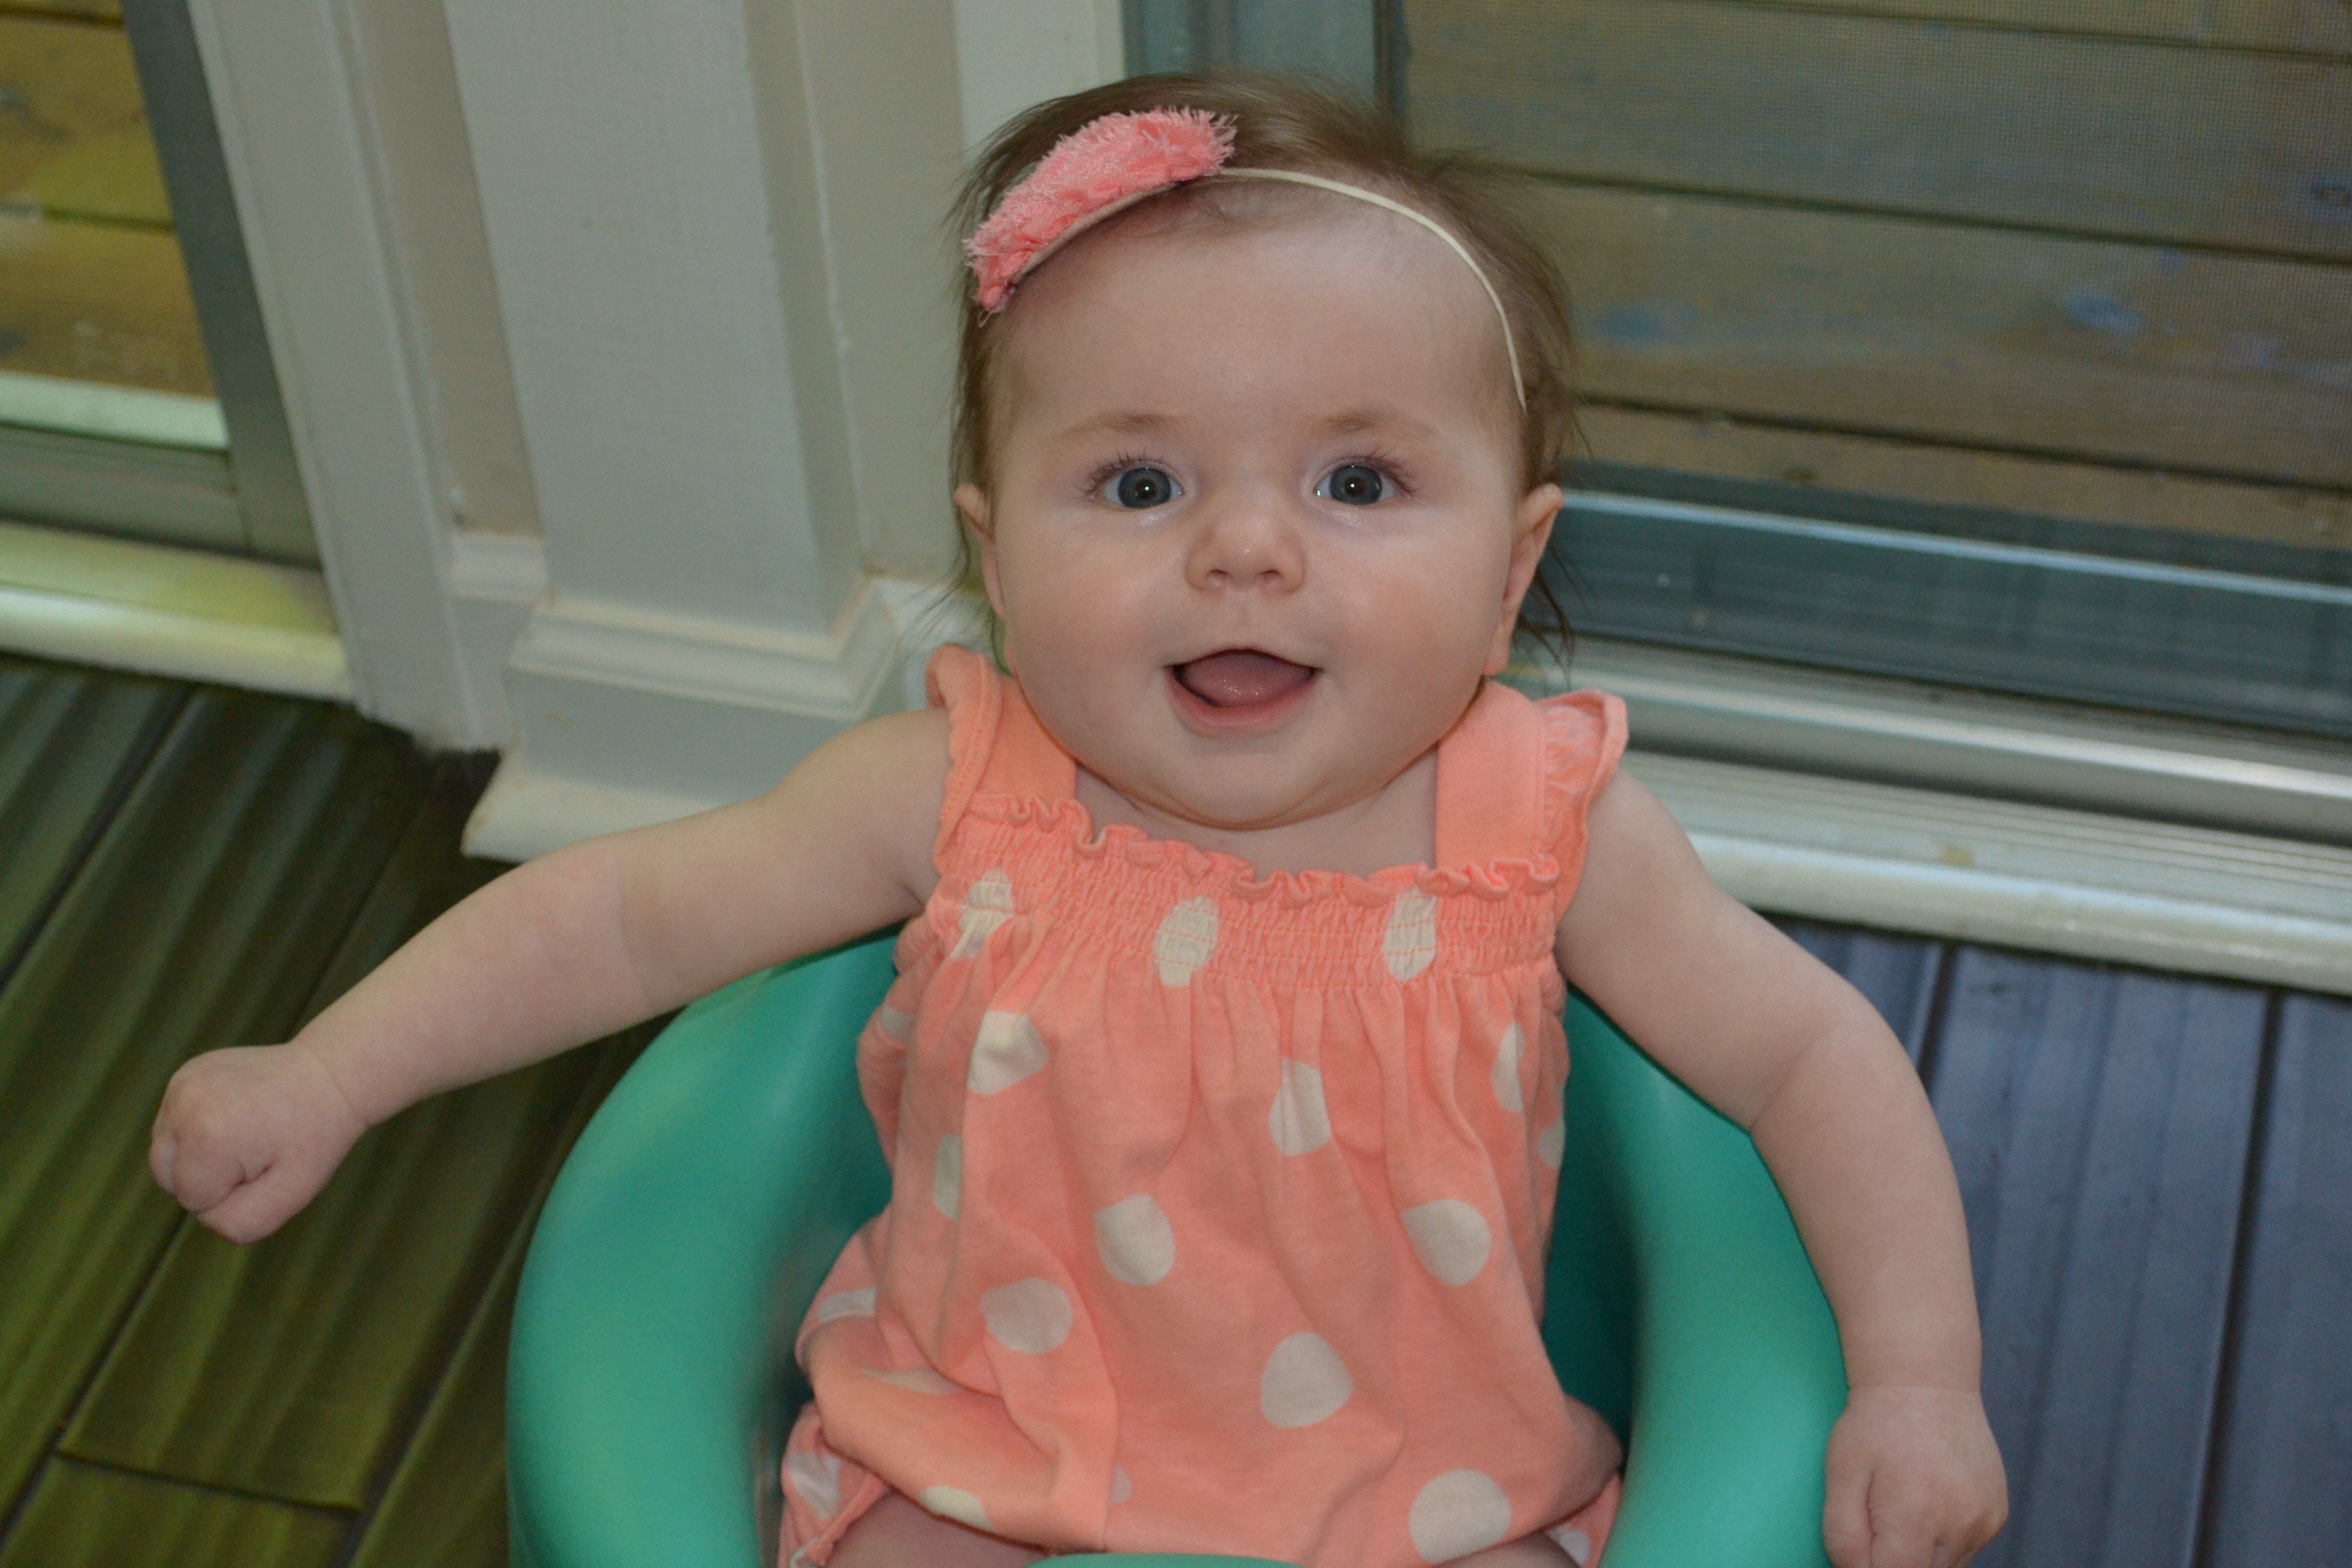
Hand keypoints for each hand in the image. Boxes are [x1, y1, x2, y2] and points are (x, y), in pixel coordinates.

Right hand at [149, 1042, 370, 1243]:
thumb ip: (240, 1223)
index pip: (193, 1200)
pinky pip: (172, 1124)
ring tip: (245, 1135)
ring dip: (199, 1155)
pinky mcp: (184, 1075)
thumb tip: (204, 1216)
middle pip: (167, 1176)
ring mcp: (181, 1085)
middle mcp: (185, 1106)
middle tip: (256, 1153)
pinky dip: (196, 1130)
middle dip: (208, 1178)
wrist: (329, 1077)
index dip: (231, 1194)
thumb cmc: (314, 1138)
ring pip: (165, 1151)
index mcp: (206, 1138)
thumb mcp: (291, 1194)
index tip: (266, 1164)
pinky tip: (234, 1116)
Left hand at [1822, 1384, 2006, 1567]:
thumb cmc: (1876, 1424)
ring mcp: (1985, 1521)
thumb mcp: (1841, 1475)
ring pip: (1944, 1566)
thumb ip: (1844, 1537)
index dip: (1869, 1566)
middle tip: (1880, 1512)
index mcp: (1918, 1514)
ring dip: (1919, 1550)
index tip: (1862, 1542)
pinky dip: (1942, 1537)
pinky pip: (1964, 1548)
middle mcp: (1961, 1523)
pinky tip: (1928, 1499)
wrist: (1926, 1381)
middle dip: (1895, 1557)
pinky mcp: (1996, 1515)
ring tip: (1905, 1500)